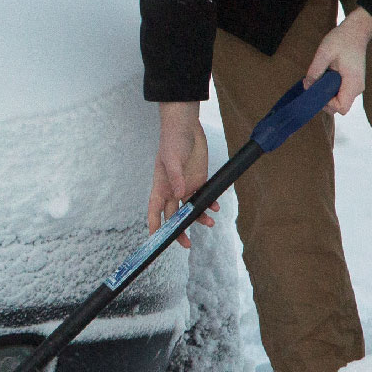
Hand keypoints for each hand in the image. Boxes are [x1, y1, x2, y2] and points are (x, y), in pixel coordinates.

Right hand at [148, 101, 215, 248]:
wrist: (187, 127)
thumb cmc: (172, 140)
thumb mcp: (172, 158)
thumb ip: (176, 177)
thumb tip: (179, 195)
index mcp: (161, 186)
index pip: (155, 210)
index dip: (154, 226)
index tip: (156, 241)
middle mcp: (172, 190)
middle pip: (173, 215)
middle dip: (179, 230)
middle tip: (186, 244)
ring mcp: (186, 186)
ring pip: (191, 209)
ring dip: (199, 218)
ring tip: (210, 223)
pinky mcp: (199, 180)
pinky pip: (204, 197)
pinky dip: (210, 204)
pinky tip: (216, 206)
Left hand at [306, 6, 371, 114]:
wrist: (356, 32)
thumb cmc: (342, 40)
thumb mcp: (324, 53)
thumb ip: (315, 71)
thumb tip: (307, 86)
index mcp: (352, 82)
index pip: (341, 108)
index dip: (327, 104)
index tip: (317, 91)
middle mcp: (357, 88)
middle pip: (340, 106)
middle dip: (324, 99)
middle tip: (314, 84)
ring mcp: (356, 86)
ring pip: (339, 100)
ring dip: (327, 93)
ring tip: (321, 76)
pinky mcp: (352, 82)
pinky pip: (340, 92)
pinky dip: (331, 88)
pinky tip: (326, 75)